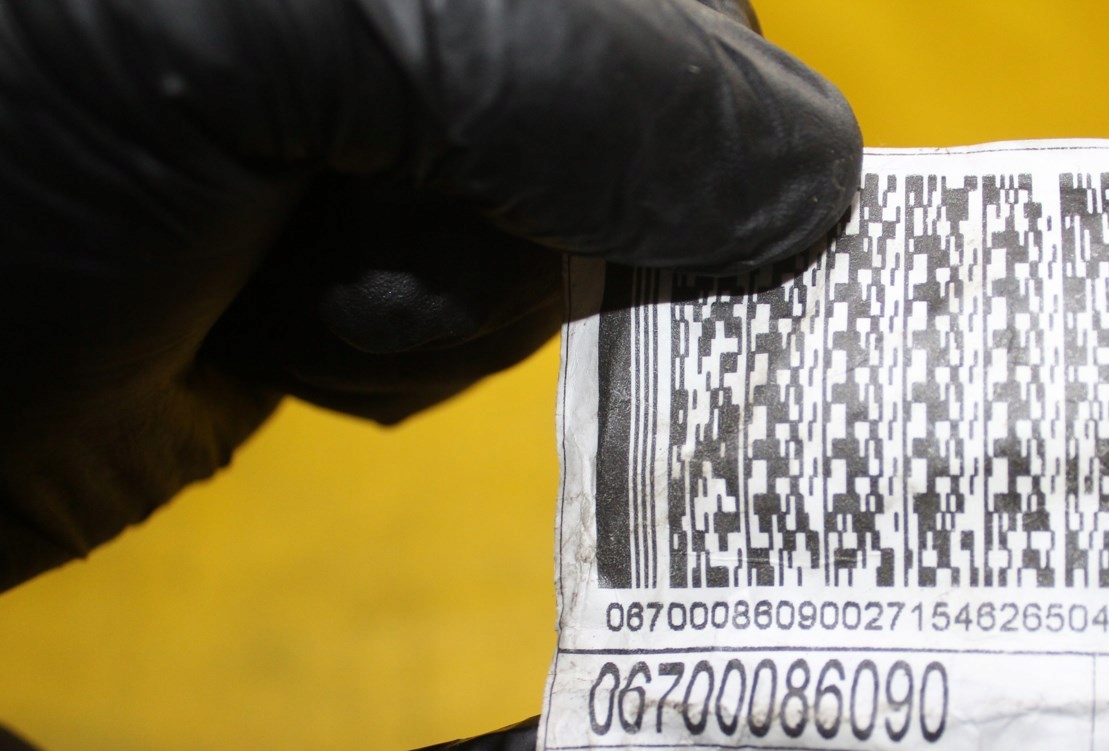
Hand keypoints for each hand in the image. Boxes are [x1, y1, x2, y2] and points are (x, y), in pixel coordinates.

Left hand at [0, 0, 860, 589]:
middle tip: (374, 203)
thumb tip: (814, 182)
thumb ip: (590, 73)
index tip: (572, 181)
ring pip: (574, 208)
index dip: (672, 68)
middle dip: (533, 191)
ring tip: (283, 267)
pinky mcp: (355, 221)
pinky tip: (277, 320)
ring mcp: (383, 98)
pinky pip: (497, 298)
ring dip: (454, 284)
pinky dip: (411, 340)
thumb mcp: (274, 31)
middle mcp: (416, 6)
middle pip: (641, 82)